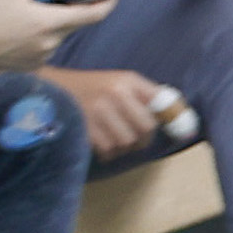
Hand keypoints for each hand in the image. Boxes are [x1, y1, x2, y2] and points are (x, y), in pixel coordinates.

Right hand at [0, 0, 110, 74]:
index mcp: (51, 23)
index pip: (95, 15)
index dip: (109, 4)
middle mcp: (52, 43)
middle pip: (77, 24)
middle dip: (74, 10)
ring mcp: (43, 57)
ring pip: (60, 35)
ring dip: (53, 24)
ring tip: (26, 16)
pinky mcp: (33, 66)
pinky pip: (47, 47)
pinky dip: (42, 36)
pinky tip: (20, 32)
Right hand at [43, 63, 187, 158]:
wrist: (49, 88)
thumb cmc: (89, 87)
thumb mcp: (117, 82)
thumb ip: (144, 95)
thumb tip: (175, 112)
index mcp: (128, 80)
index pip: (161, 101)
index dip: (174, 118)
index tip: (183, 130)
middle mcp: (116, 93)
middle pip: (147, 128)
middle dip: (144, 138)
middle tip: (137, 139)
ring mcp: (99, 110)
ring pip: (127, 141)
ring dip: (124, 147)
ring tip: (116, 140)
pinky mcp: (84, 127)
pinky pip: (108, 150)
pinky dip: (109, 153)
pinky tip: (103, 145)